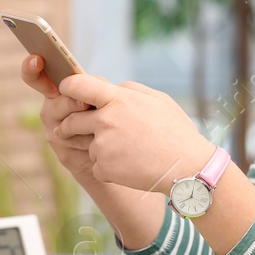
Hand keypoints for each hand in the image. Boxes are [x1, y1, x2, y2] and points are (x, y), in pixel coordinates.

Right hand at [19, 55, 97, 186]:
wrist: (117, 151)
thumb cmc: (110, 116)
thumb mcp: (104, 96)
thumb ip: (93, 88)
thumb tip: (85, 97)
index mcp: (59, 91)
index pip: (36, 77)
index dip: (31, 68)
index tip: (36, 59)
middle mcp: (51, 110)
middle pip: (57, 102)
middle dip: (72, 103)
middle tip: (86, 105)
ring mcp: (55, 133)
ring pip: (67, 124)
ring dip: (88, 125)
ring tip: (104, 128)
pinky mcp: (64, 154)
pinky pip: (75, 145)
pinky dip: (92, 143)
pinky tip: (102, 143)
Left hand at [56, 73, 215, 192]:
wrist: (188, 167)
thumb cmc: (176, 132)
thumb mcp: (157, 100)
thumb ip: (128, 90)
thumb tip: (109, 88)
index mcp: (119, 99)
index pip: (78, 86)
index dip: (68, 89)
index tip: (67, 93)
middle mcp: (106, 121)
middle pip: (72, 121)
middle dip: (71, 126)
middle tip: (77, 130)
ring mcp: (103, 146)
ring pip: (88, 146)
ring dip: (99, 149)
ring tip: (128, 152)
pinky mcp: (103, 168)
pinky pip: (97, 166)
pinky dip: (109, 168)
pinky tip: (131, 167)